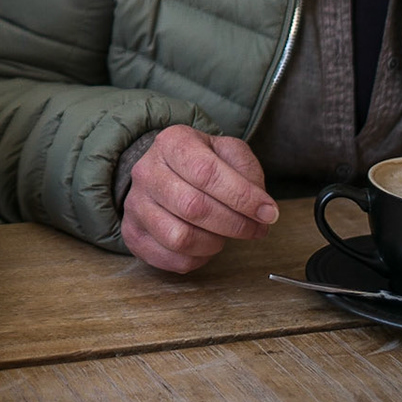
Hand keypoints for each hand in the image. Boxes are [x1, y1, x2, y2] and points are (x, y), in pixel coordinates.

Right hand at [120, 125, 277, 272]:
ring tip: (226, 234)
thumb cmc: (201, 164)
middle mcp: (147, 171)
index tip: (268, 212)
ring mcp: (135, 204)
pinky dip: (198, 258)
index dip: (242, 197)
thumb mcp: (228, 152)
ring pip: (180, 237)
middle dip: (235, 224)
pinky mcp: (133, 233)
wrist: (163, 172)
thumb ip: (248, 173)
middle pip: (193, 207)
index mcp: (172, 142)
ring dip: (215, 243)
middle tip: (256, 229)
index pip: (206, 172)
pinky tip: (206, 244)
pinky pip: (171, 258)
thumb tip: (262, 209)